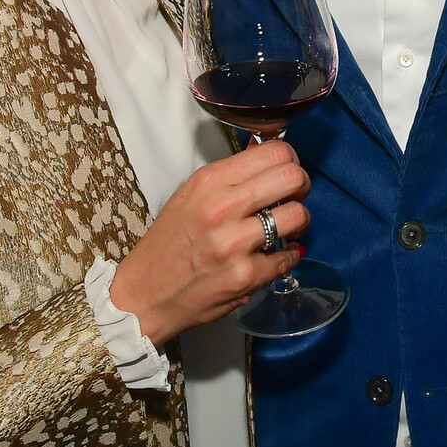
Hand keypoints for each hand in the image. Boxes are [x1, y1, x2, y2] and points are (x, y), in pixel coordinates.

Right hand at [108, 138, 310, 343]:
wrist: (145, 294)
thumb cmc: (168, 243)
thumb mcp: (191, 195)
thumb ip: (230, 175)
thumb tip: (265, 152)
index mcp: (209, 182)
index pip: (272, 152)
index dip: (289, 159)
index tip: (286, 170)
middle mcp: (222, 208)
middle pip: (292, 177)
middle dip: (301, 185)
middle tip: (293, 196)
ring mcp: (234, 244)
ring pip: (297, 215)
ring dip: (299, 221)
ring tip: (287, 226)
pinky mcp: (244, 276)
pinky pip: (288, 257)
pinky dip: (288, 255)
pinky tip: (277, 254)